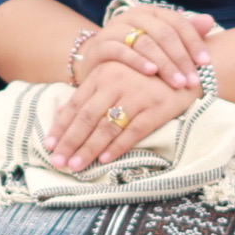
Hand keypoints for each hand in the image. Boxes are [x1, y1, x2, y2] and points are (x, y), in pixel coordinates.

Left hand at [45, 61, 195, 172]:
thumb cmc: (144, 76)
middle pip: (87, 118)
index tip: (49, 145)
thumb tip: (60, 112)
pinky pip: (133, 131)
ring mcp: (137, 95)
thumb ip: (89, 93)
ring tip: (76, 166)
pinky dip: (118, 147)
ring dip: (89, 149)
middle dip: (70, 142)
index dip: (61, 126)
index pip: (76, 104)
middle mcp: (117, 82)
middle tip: (58, 162)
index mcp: (103, 74)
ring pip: (107, 127)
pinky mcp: (157, 108)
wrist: (186, 68)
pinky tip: (105, 160)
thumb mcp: (114, 77)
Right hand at [79, 4, 217, 92]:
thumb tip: (210, 21)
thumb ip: (185, 32)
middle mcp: (133, 16)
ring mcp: (115, 29)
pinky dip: (138, 61)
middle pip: (163, 33)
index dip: (193, 41)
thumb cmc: (137, 54)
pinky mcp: (101, 45)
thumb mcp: (161, 43)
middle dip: (181, 58)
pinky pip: (121, 51)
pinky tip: (152, 73)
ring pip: (145, 42)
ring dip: (164, 63)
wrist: (98, 62)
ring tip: (177, 82)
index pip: (177, 22)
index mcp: (151, 12)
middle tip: (192, 80)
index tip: (206, 63)